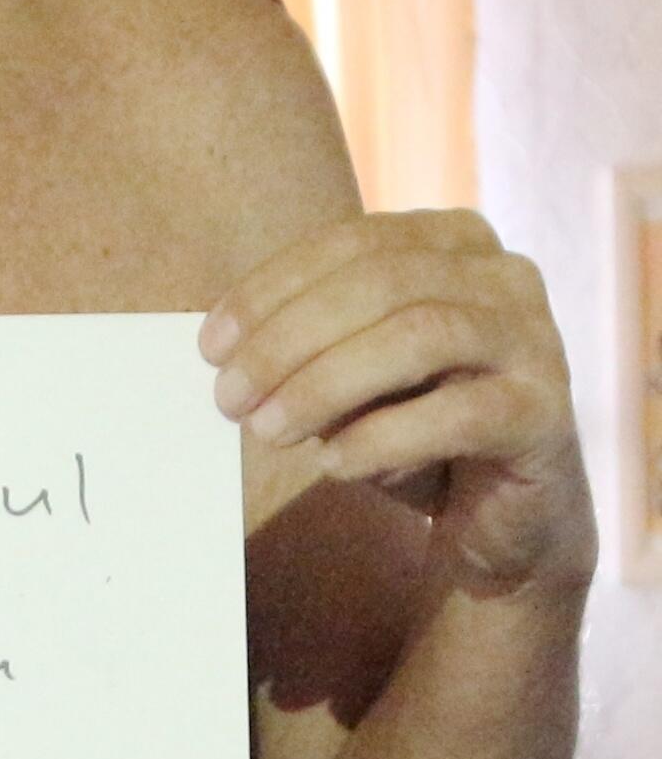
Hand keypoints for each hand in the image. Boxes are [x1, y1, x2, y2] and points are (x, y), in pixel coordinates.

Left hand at [200, 208, 596, 596]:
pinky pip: (457, 414)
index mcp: (455, 241)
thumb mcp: (351, 377)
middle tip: (230, 398)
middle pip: (381, 282)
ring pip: (420, 335)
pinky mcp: (547, 412)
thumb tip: (229, 352)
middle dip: (290, 340)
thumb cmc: (413, 433)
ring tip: (268, 430)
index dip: (272, 290)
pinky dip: (382, 438)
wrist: (502, 517)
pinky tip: (334, 465)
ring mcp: (537, 339)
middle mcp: (505, 275)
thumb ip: (307, 346)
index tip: (210, 347)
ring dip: (326, 384)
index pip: (351, 242)